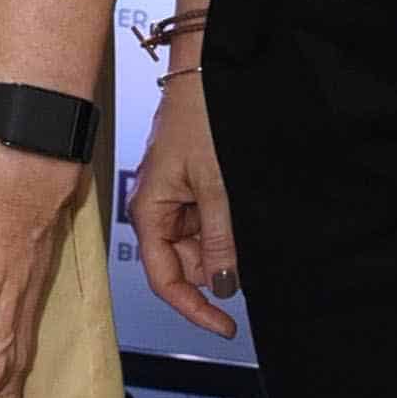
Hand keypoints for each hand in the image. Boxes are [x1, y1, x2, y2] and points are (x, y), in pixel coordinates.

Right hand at [130, 76, 240, 334]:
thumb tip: (223, 284)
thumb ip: (219, 238)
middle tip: (247, 253)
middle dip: (215, 267)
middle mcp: (157, 210)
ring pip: (199, 244)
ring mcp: (174, 198)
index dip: (194, 308)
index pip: (165, 279)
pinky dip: (226, 225)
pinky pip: (207, 220)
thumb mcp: (216, 185)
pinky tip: (240, 208)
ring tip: (242, 212)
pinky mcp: (191, 186)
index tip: (226, 326)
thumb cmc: (200, 116)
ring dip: (224, 244)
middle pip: (183, 264)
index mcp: (149, 212)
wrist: (207, 71)